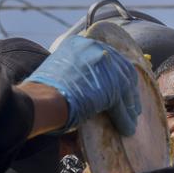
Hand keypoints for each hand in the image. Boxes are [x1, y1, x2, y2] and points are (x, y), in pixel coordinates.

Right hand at [25, 35, 140, 135]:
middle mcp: (95, 49)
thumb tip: (84, 90)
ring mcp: (106, 65)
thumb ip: (75, 74)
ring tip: (131, 121)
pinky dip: (124, 118)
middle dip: (128, 90)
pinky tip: (126, 128)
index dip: (117, 74)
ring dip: (128, 107)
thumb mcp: (59, 72)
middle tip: (133, 106)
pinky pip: (122, 104)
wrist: (41, 99)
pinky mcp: (113, 84)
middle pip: (122, 70)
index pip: (108, 57)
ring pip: (124, 88)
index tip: (121, 87)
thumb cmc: (41, 92)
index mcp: (80, 44)